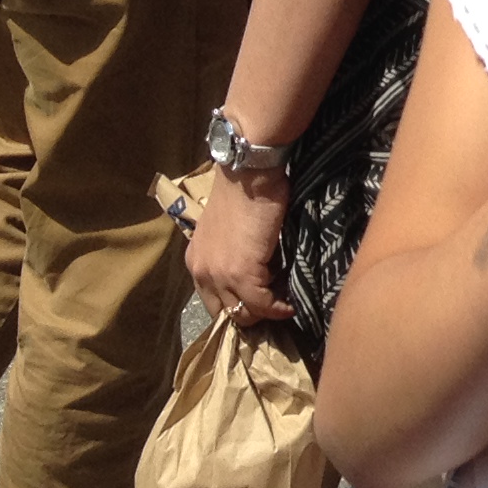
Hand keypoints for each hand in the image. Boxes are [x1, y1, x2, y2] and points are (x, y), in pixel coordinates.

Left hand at [187, 165, 295, 324]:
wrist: (248, 174)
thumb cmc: (243, 191)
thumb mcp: (226, 229)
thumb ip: (232, 252)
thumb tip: (257, 269)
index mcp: (196, 261)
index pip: (213, 299)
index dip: (236, 304)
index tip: (258, 303)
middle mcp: (201, 272)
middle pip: (225, 312)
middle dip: (249, 313)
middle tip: (273, 308)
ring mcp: (220, 275)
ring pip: (243, 313)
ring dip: (265, 313)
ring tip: (284, 305)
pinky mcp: (242, 274)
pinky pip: (262, 304)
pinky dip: (278, 308)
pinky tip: (290, 305)